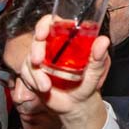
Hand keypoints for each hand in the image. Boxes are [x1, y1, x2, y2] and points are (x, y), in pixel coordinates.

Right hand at [21, 14, 110, 128]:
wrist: (76, 106)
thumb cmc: (88, 85)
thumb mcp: (96, 73)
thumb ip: (99, 58)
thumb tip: (103, 41)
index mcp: (67, 40)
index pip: (52, 23)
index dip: (45, 24)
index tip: (42, 33)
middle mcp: (52, 46)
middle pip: (37, 39)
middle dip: (35, 49)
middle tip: (38, 61)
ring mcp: (42, 59)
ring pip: (29, 57)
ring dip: (35, 73)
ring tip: (46, 86)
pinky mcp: (33, 72)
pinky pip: (25, 72)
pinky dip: (32, 81)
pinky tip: (43, 88)